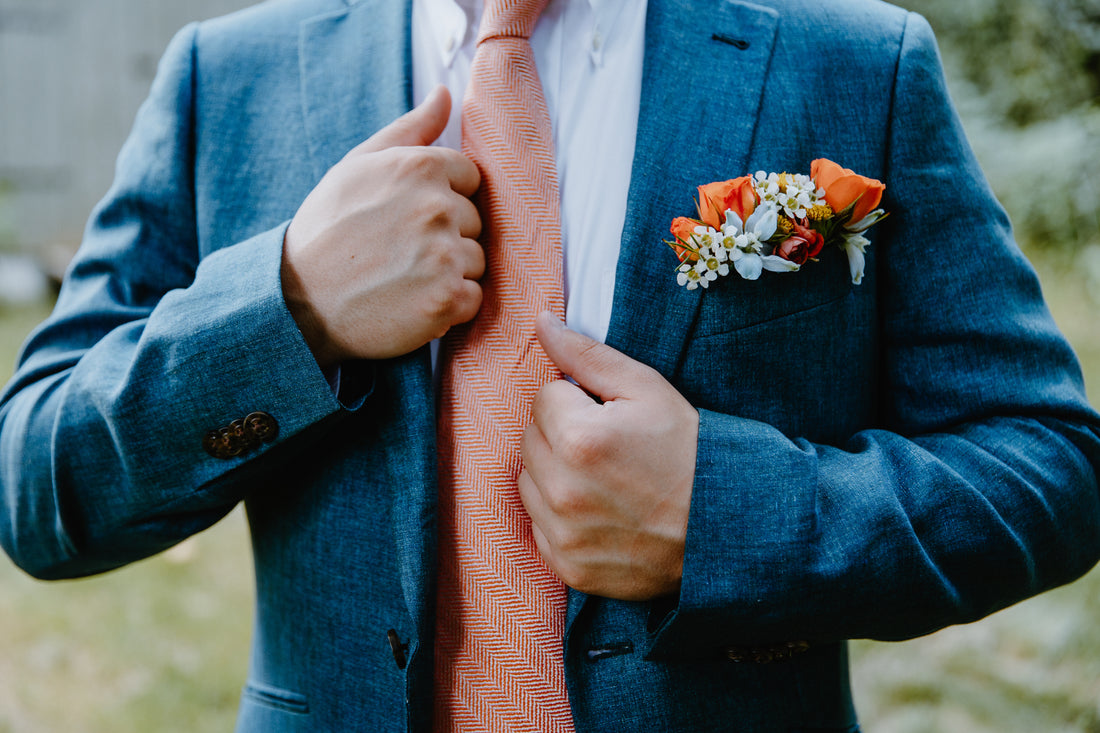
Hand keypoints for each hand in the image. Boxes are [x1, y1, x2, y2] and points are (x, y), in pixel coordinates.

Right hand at [281, 86, 482, 366]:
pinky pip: (474, 298)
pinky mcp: (447, 299)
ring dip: (449, 273)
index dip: (443, 199)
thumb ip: (410, 130)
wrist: (297, 301)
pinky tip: (413, 303)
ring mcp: (444, 255)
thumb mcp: (358, 166)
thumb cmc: (327, 230)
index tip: (408, 218)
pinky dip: (450, 306)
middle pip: (475, 221)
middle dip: (447, 236)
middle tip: (399, 252)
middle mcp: (437, 207)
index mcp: (421, 167)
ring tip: (403, 278)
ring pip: (476, 261)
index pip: (469, 178)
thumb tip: (445, 93)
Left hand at [518, 312, 698, 600]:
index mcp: (579, 438)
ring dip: (555, 475)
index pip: (544, 398)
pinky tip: (601, 512)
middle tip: (611, 449)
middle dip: (562, 435)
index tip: (612, 419)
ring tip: (606, 481)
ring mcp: (563, 534)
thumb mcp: (647, 389)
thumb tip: (541, 323)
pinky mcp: (567, 567)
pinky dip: (561, 518)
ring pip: (529, 482)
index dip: (578, 402)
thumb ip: (586, 355)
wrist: (726, 525)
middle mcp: (563, 490)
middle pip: (531, 440)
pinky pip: (539, 526)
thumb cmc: (688, 450)